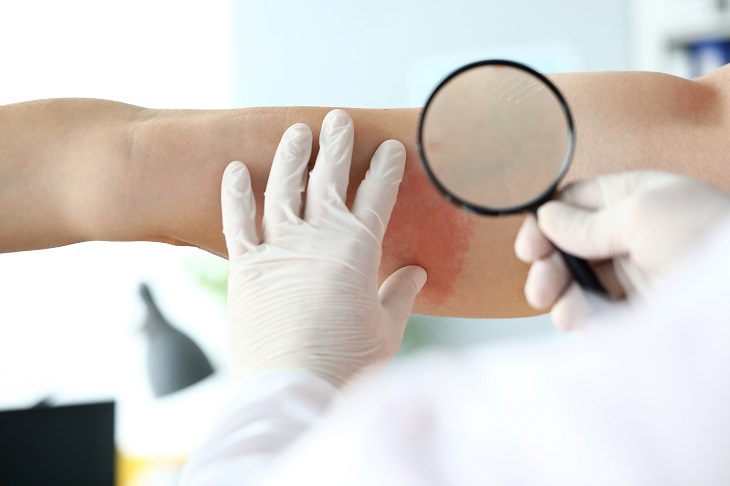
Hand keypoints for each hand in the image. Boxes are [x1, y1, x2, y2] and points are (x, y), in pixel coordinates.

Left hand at [220, 110, 425, 385]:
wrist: (292, 387)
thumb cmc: (345, 365)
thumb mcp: (386, 331)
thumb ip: (400, 295)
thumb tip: (415, 273)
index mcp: (359, 250)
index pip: (377, 194)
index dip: (384, 167)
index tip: (389, 147)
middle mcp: (318, 237)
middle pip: (329, 178)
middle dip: (336, 144)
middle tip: (337, 119)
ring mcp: (279, 247)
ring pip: (284, 186)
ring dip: (291, 155)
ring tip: (296, 131)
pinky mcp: (245, 266)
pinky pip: (237, 219)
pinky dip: (235, 191)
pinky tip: (235, 168)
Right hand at [514, 170, 729, 329]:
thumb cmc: (705, 237)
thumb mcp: (641, 215)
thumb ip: (587, 221)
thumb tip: (545, 218)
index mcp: (630, 198)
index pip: (572, 204)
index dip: (545, 223)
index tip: (529, 248)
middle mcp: (628, 234)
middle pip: (567, 247)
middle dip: (549, 267)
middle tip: (541, 288)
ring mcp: (633, 274)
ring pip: (577, 283)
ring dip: (561, 297)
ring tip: (563, 313)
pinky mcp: (638, 311)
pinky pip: (597, 314)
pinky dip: (584, 321)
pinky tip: (583, 324)